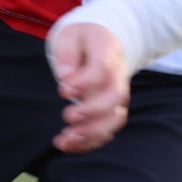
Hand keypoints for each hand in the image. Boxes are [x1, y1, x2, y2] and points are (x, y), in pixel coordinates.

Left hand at [48, 19, 132, 150]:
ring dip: (91, 133)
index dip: (84, 83)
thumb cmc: (81, 40)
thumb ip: (66, 54)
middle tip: (67, 116)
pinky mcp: (111, 110)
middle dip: (91, 111)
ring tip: (65, 140)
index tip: (63, 90)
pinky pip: (108, 131)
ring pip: (115, 118)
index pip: (102, 68)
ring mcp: (117, 94)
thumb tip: (65, 77)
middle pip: (115, 96)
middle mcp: (118, 74)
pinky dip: (89, 142)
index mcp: (107, 50)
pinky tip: (67, 144)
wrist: (100, 42)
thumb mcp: (69, 37)